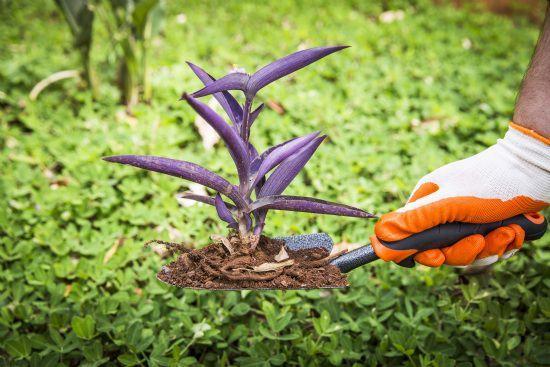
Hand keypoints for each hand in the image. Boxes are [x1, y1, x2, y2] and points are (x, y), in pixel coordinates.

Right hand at [372, 123, 548, 267]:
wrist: (536, 169)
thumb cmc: (490, 182)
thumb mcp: (449, 204)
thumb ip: (414, 221)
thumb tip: (379, 236)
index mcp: (427, 203)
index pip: (411, 238)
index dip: (423, 253)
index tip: (437, 257)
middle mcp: (444, 210)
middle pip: (444, 250)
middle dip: (465, 251)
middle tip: (480, 241)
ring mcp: (468, 216)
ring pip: (470, 250)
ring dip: (490, 246)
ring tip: (506, 230)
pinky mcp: (490, 221)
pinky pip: (491, 245)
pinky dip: (504, 241)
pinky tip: (514, 228)